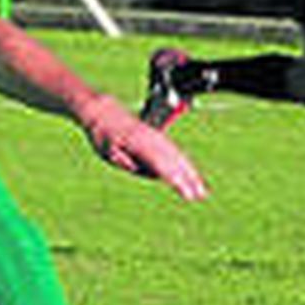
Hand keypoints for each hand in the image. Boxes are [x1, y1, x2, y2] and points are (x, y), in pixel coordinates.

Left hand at [76, 95, 207, 200]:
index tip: (183, 190)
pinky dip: (185, 162)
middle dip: (188, 177)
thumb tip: (145, 170)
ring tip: (202, 189)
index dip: (172, 177)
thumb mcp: (106, 150)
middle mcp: (149, 137)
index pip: (158, 162)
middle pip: (173, 159)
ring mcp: (154, 135)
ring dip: (191, 172)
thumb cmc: (102, 133)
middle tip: (200, 195)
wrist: (103, 109)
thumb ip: (124, 161)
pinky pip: (174, 150)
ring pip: (177, 154)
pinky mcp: (156, 135)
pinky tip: (192, 174)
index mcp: (135, 141)